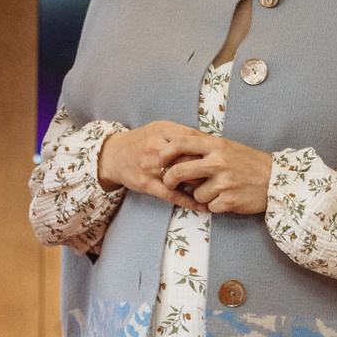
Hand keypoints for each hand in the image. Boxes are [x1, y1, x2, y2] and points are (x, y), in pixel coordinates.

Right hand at [96, 122, 210, 211]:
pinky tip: (202, 206)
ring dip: (201, 185)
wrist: (113, 154)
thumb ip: (182, 134)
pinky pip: (171, 194)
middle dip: (207, 167)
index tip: (221, 156)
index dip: (209, 148)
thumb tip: (210, 143)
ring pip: (182, 176)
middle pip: (189, 157)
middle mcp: (157, 147)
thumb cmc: (142, 141)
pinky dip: (189, 202)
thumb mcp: (160, 129)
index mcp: (163, 130)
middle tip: (223, 175)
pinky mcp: (147, 184)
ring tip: (217, 191)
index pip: (192, 138)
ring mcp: (151, 167)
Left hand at [159, 137, 273, 213]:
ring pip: (195, 194)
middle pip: (179, 171)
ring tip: (216, 190)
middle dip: (169, 179)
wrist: (275, 179)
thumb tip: (175, 151)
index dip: (165, 153)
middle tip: (169, 182)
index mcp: (216, 145)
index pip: (180, 144)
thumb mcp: (226, 147)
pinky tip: (226, 197)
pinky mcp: (228, 200)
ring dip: (200, 195)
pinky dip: (214, 205)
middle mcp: (218, 162)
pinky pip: (209, 206)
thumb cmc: (247, 162)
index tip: (160, 160)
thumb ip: (203, 148)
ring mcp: (223, 182)